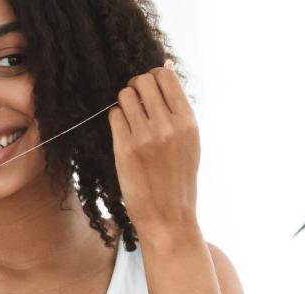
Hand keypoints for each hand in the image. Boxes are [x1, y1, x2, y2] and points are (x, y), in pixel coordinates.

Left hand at [109, 60, 199, 232]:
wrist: (169, 217)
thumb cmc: (179, 178)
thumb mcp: (189, 141)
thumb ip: (177, 106)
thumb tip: (167, 66)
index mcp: (188, 122)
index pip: (165, 76)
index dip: (154, 77)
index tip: (151, 91)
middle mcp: (168, 126)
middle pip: (143, 80)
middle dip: (136, 87)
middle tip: (137, 104)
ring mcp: (145, 137)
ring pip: (125, 95)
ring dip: (124, 103)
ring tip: (130, 120)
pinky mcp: (125, 149)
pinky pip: (114, 115)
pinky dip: (116, 119)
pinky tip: (124, 134)